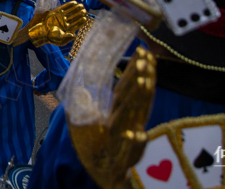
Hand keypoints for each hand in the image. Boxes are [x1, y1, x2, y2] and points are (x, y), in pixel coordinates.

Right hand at [27, 1, 87, 46]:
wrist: (42, 33)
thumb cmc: (51, 38)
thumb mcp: (60, 41)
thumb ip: (68, 38)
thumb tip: (75, 35)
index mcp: (68, 29)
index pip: (77, 24)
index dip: (81, 21)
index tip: (85, 18)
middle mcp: (66, 22)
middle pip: (75, 17)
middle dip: (80, 13)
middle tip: (85, 10)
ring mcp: (61, 17)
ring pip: (70, 11)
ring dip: (76, 8)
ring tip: (81, 5)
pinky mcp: (56, 12)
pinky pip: (64, 7)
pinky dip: (68, 4)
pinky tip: (74, 2)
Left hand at [69, 48, 156, 188]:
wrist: (105, 174)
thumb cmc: (95, 146)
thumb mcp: (83, 121)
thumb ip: (83, 103)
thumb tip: (78, 85)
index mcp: (117, 110)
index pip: (127, 86)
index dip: (135, 69)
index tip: (142, 50)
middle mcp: (127, 121)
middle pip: (135, 96)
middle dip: (141, 77)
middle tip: (145, 58)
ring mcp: (128, 139)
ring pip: (137, 118)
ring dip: (142, 100)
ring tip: (145, 81)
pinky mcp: (124, 159)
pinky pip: (131, 151)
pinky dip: (134, 143)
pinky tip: (136, 134)